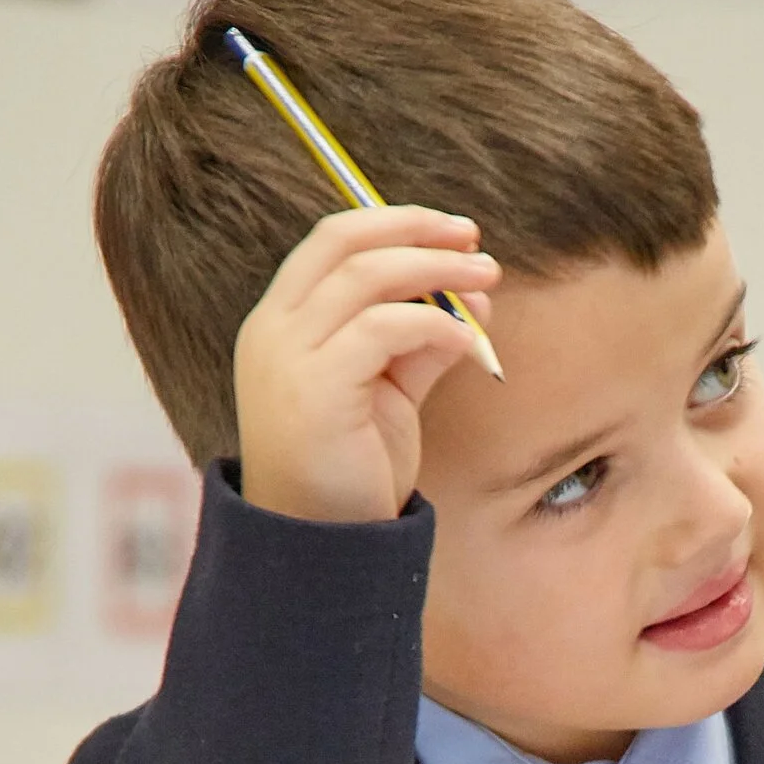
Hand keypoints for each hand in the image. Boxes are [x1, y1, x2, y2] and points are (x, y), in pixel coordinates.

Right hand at [233, 206, 500, 523]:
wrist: (320, 540)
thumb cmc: (353, 464)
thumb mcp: (390, 391)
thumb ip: (418, 342)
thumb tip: (472, 299)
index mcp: (284, 321)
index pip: (333, 241)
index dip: (396, 223)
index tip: (455, 231)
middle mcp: (275, 329)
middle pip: (345, 244)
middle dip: (417, 231)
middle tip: (477, 243)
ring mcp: (288, 356)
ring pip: (365, 277)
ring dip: (437, 271)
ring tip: (488, 281)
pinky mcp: (315, 387)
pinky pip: (382, 329)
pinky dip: (436, 325)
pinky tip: (471, 342)